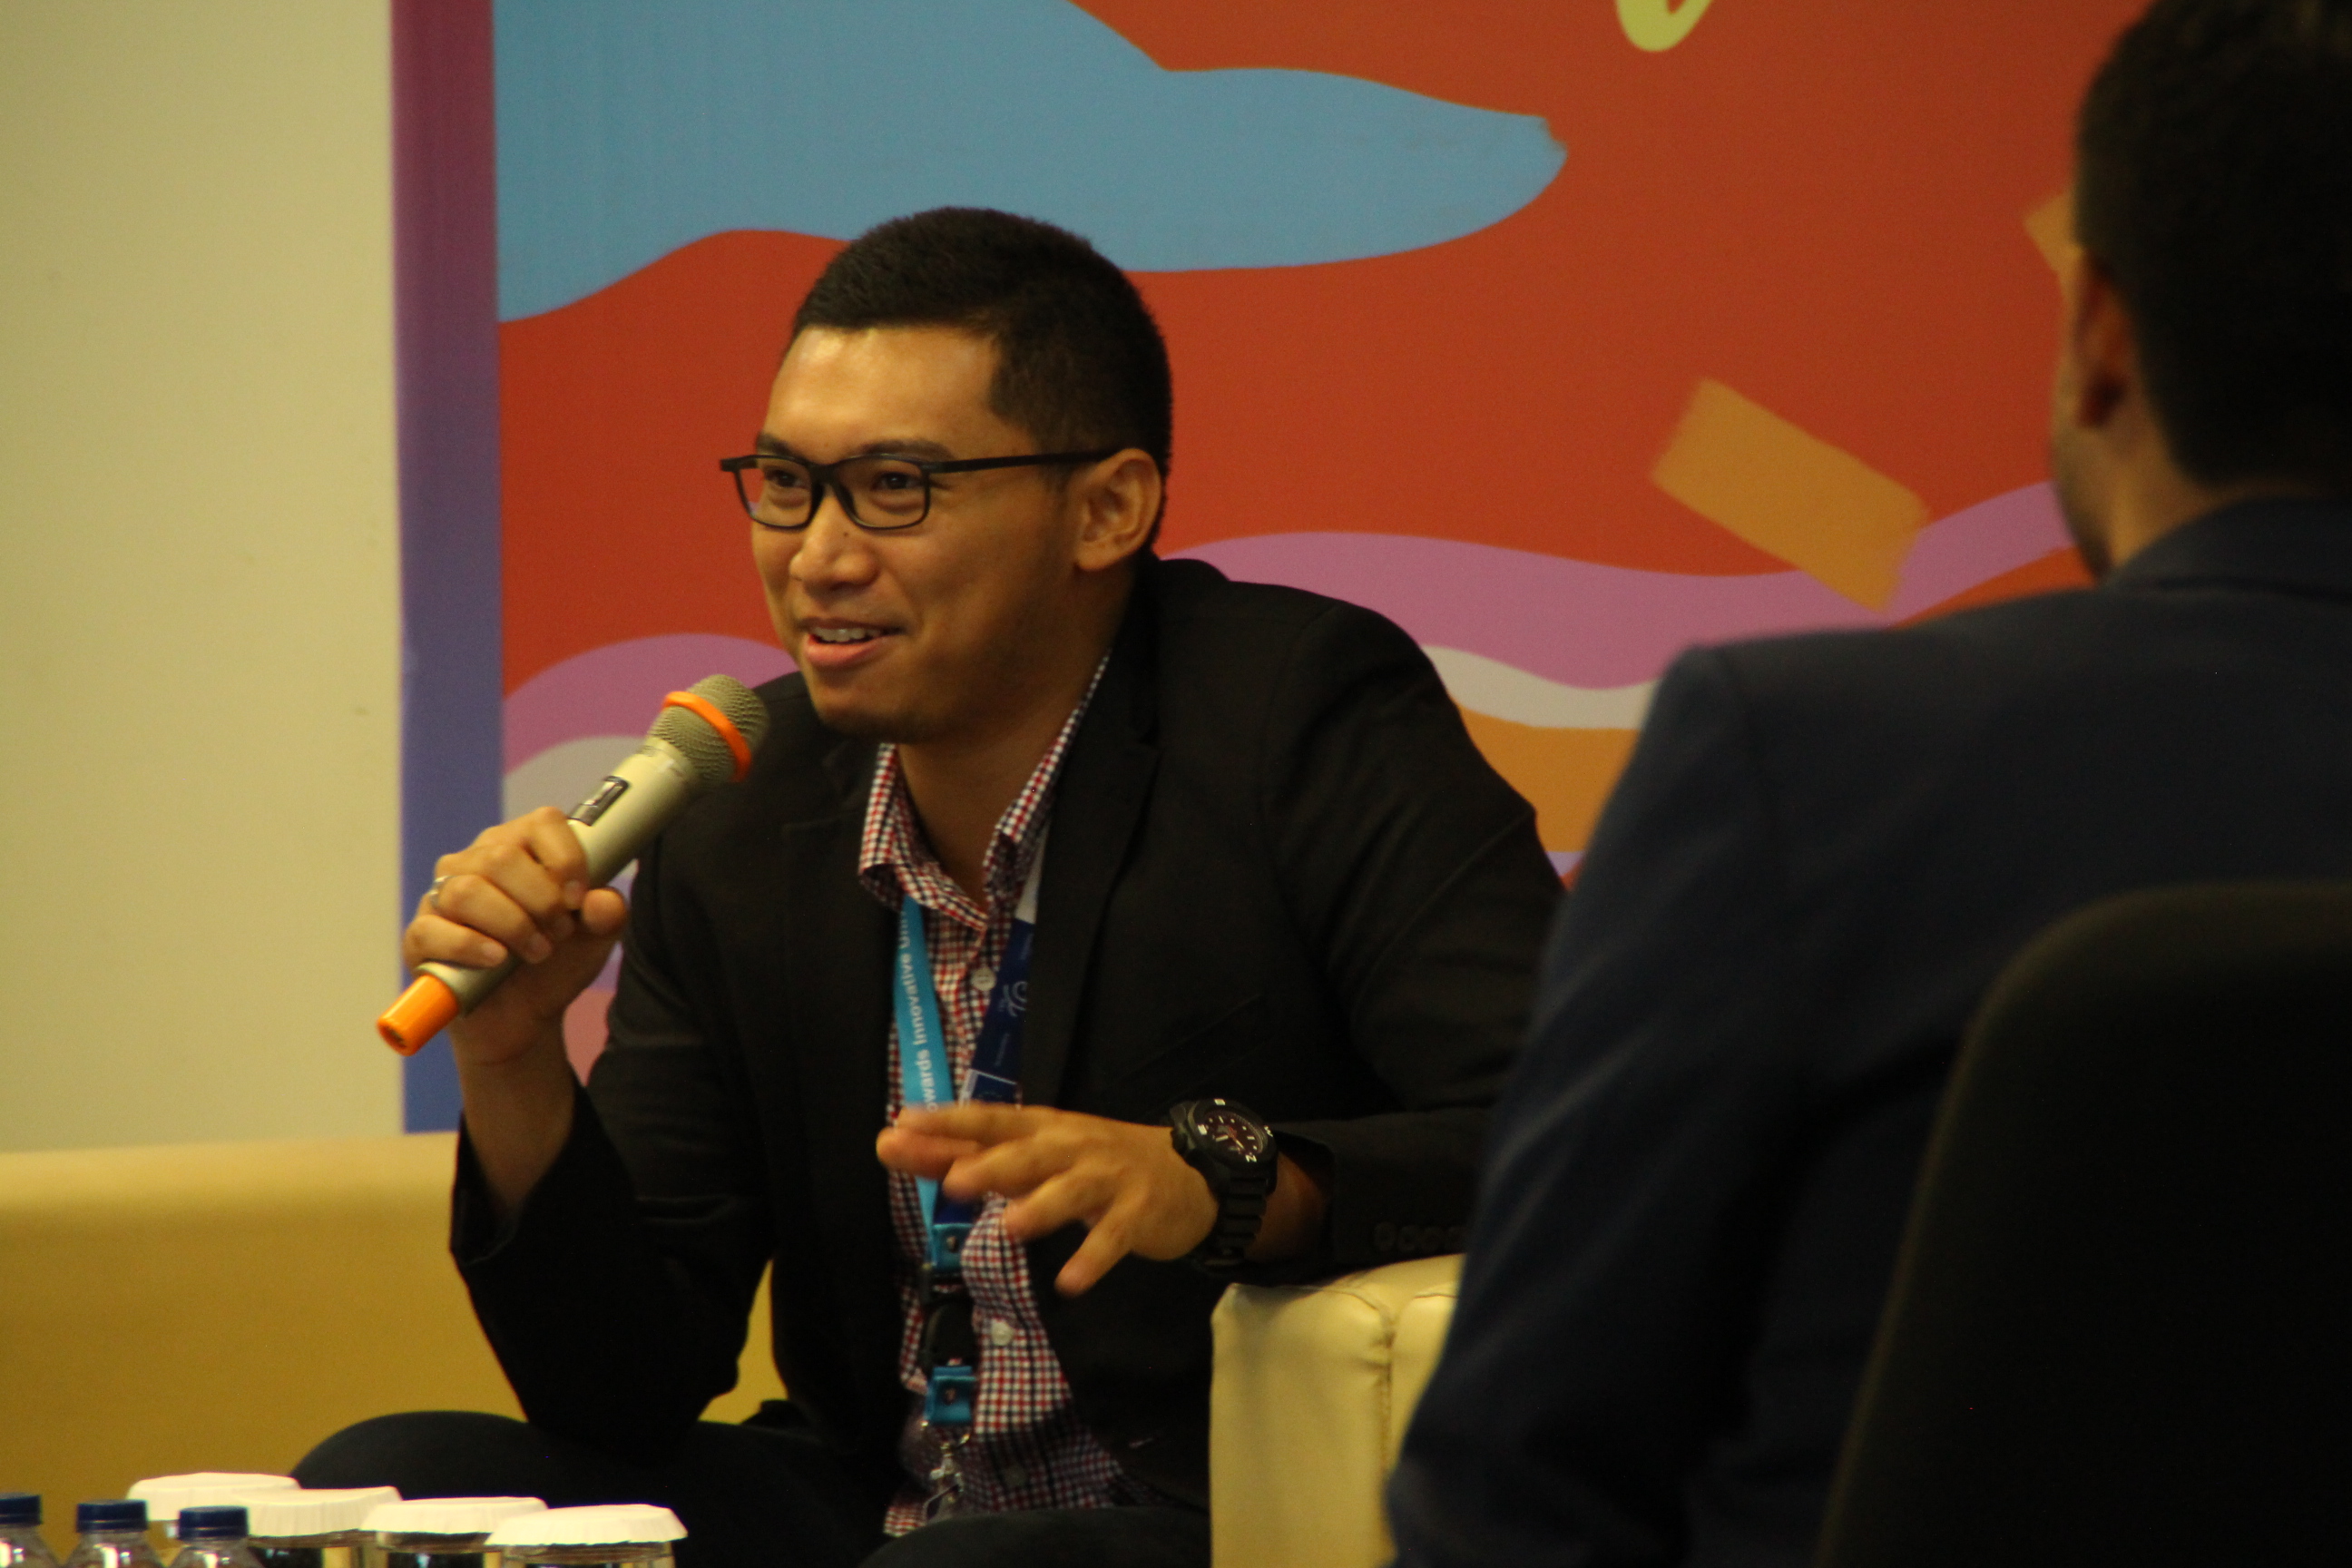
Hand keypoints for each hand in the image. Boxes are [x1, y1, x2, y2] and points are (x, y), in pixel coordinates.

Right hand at [403, 806, 627, 1069]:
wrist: (524, 1015)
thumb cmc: (557, 961)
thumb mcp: (595, 938)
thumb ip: (607, 914)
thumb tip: (600, 901)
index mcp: (521, 847)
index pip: (542, 823)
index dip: (565, 858)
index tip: (578, 899)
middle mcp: (477, 861)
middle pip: (502, 857)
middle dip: (541, 901)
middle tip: (559, 934)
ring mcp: (442, 896)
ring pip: (467, 891)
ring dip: (512, 925)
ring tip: (537, 952)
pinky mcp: (420, 935)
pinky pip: (433, 929)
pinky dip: (470, 946)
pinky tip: (496, 960)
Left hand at [876, 1105, 1218, 1295]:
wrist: (1192, 1172)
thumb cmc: (1098, 1163)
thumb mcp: (1039, 1154)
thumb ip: (972, 1154)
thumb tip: (901, 1141)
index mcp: (1043, 1130)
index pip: (990, 1121)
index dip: (948, 1122)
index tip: (903, 1125)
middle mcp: (1072, 1147)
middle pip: (1027, 1155)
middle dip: (991, 1166)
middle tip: (952, 1181)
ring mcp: (1107, 1178)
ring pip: (1071, 1191)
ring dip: (1042, 1208)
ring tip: (1010, 1230)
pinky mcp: (1137, 1212)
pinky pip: (1113, 1237)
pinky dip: (1092, 1259)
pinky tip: (1070, 1284)